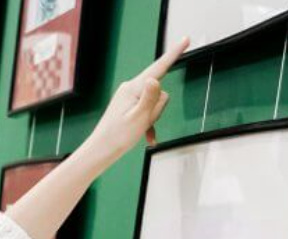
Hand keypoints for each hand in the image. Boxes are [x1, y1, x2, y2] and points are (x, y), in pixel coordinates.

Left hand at [81, 38, 188, 164]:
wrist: (101, 150)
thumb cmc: (118, 136)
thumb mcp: (139, 117)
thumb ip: (150, 98)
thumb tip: (154, 79)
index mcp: (133, 88)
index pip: (159, 67)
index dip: (174, 53)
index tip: (186, 39)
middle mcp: (130, 88)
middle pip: (159, 91)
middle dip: (158, 108)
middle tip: (144, 123)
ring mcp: (129, 96)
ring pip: (155, 103)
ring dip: (152, 118)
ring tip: (139, 128)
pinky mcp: (129, 105)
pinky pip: (147, 111)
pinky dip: (148, 124)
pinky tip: (146, 137)